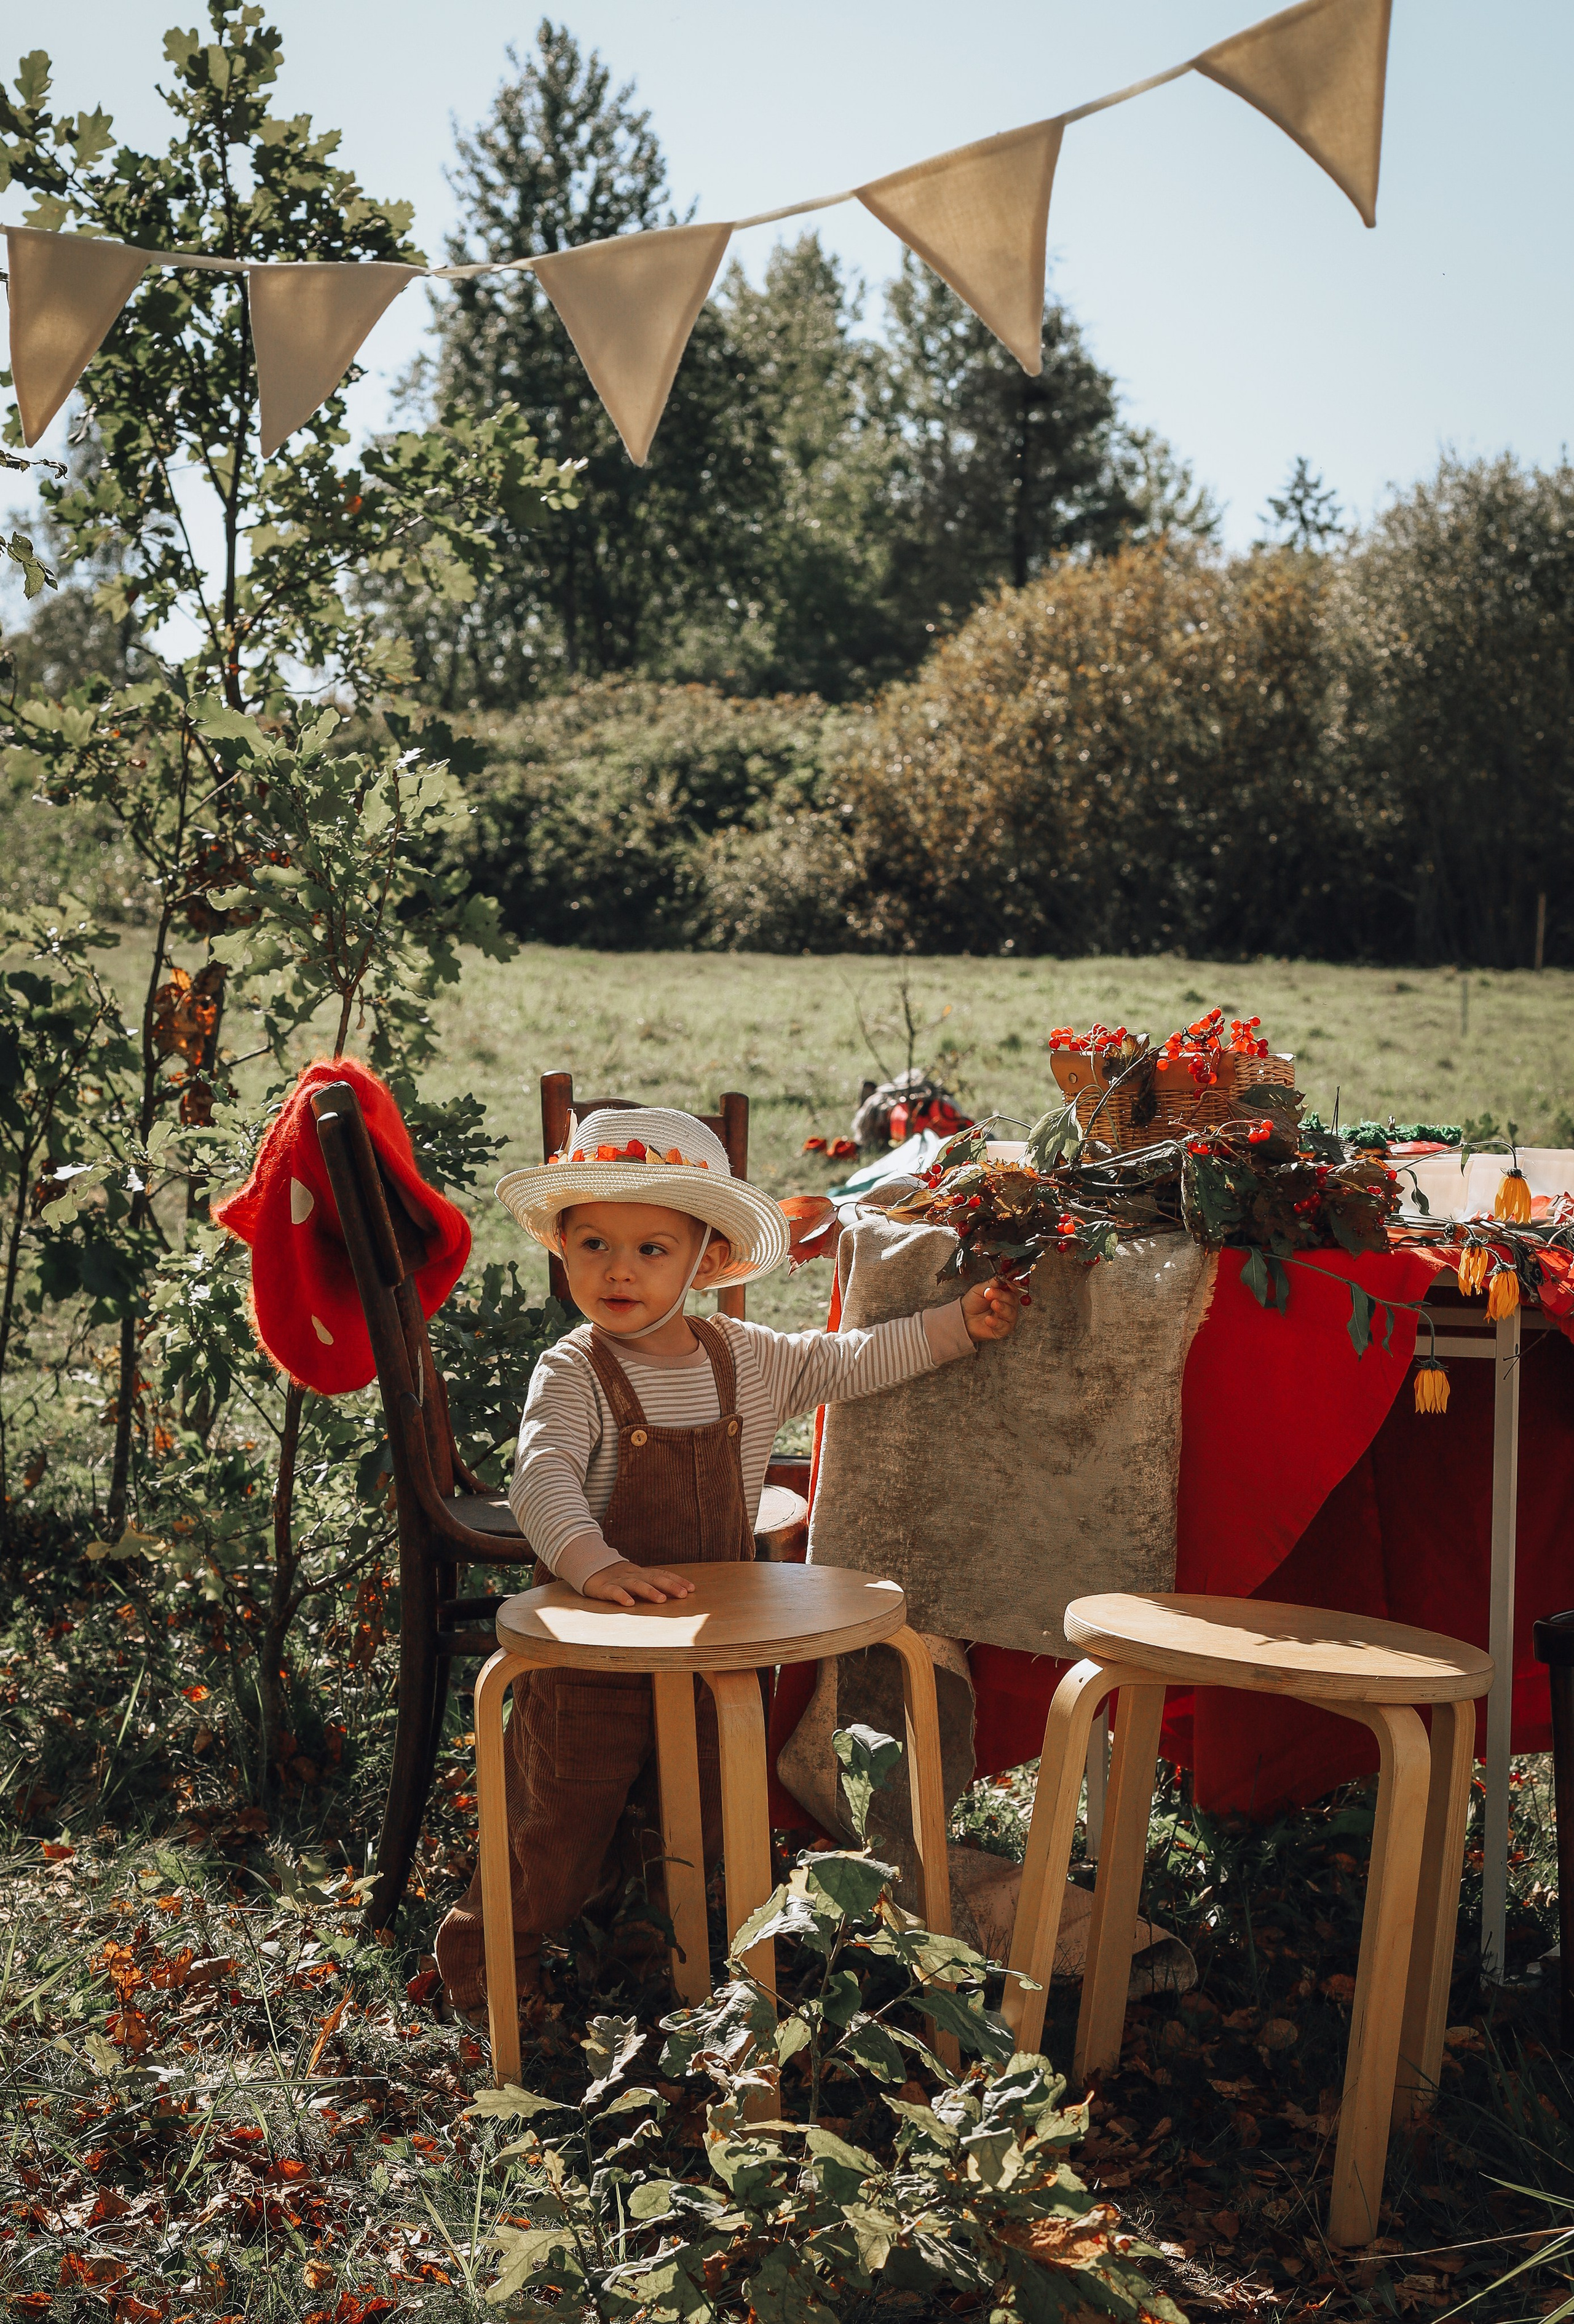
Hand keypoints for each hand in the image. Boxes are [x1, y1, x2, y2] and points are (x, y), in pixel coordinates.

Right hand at [581, 1560, 695, 1606]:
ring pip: (636, 1584)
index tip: (692, 1588)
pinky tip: (629, 1604)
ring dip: (650, 1591)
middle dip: (670, 1586)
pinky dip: (621, 1596)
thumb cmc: (617, 1578)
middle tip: (684, 1594)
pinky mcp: (604, 1588)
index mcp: (641, 1573)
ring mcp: (618, 1580)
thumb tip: (674, 1593)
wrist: (588, 1569)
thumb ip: (651, 1584)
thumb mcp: (635, 1578)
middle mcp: (633, 1575)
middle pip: (654, 1578)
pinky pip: (614, 1592)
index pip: (662, 1574)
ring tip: (661, 1599)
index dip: (677, 1580)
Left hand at [960, 1275, 1023, 1343]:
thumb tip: (1001, 1275)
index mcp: (1005, 1293)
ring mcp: (1007, 1317)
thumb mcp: (980, 1289)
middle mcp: (1009, 1305)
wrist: (963, 1317)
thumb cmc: (973, 1303)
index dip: (1012, 1284)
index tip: (1005, 1282)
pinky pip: (1004, 1326)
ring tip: (993, 1304)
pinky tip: (988, 1319)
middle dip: (1002, 1295)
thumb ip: (992, 1283)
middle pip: (1012, 1299)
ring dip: (1002, 1308)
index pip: (1014, 1287)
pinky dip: (996, 1322)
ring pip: (1010, 1313)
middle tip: (990, 1293)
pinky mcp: (1003, 1329)